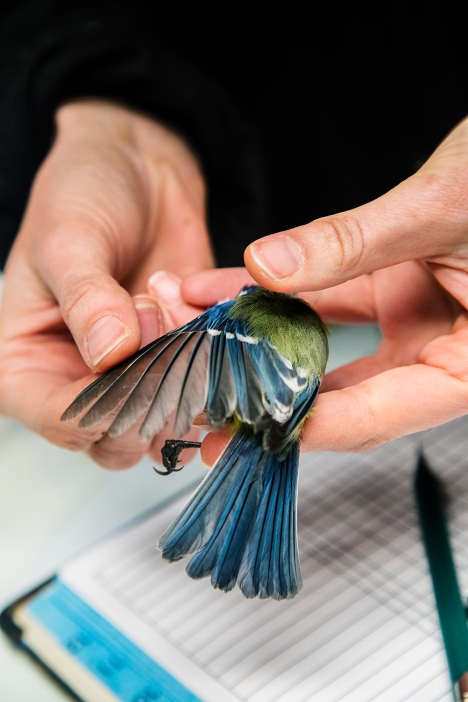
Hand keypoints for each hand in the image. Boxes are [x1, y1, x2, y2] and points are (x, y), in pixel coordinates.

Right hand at [0, 100, 212, 467]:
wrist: (135, 168)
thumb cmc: (79, 196)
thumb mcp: (68, 240)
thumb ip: (87, 298)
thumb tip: (111, 352)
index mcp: (25, 366)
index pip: (63, 422)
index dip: (108, 407)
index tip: (141, 366)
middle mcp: (77, 383)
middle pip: (118, 439)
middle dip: (153, 391)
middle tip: (162, 327)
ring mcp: (132, 377)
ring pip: (168, 422)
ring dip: (186, 372)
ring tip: (173, 304)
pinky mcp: (176, 360)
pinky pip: (204, 385)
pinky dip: (212, 353)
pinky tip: (194, 301)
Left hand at [183, 116, 467, 458]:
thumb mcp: (440, 209)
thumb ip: (354, 241)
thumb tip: (269, 265)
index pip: (381, 414)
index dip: (311, 424)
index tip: (247, 426)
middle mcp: (439, 352)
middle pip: (345, 396)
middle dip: (272, 398)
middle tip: (209, 415)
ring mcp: (414, 323)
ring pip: (327, 347)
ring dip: (261, 339)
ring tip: (199, 340)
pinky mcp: (395, 292)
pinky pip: (328, 301)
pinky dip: (280, 293)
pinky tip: (227, 289)